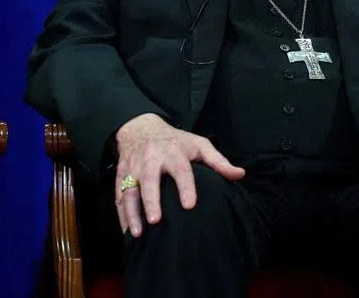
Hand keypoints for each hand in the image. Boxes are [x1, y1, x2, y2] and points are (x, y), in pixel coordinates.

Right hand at [114, 113, 244, 236]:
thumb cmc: (174, 140)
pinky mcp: (121, 174)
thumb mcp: (198, 144)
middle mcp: (151, 158)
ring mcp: (133, 166)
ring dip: (132, 211)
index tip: (189, 205)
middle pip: (149, 180)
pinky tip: (127, 231)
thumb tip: (240, 175)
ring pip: (130, 190)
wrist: (140, 127)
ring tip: (137, 232)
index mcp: (173, 152)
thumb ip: (218, 161)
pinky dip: (121, 214)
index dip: (185, 187)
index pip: (180, 169)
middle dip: (151, 200)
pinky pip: (118, 195)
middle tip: (155, 221)